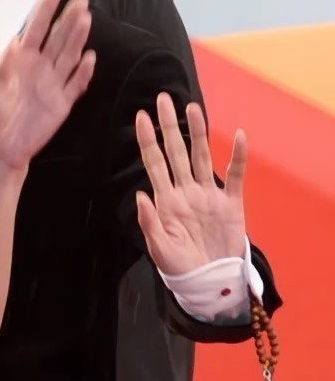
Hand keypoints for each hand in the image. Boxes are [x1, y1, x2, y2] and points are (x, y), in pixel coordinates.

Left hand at [0, 0, 94, 170]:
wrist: (1, 150)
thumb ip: (3, 67)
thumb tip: (14, 42)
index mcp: (21, 61)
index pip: (35, 28)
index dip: (45, 9)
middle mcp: (40, 68)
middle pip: (58, 37)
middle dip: (69, 17)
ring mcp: (53, 84)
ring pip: (70, 55)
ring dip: (78, 37)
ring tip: (86, 18)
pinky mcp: (63, 103)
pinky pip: (77, 84)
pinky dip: (84, 72)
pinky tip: (90, 57)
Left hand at [135, 94, 246, 275]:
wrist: (210, 282)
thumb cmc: (180, 268)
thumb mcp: (159, 248)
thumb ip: (149, 222)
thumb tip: (141, 194)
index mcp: (166, 200)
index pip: (155, 163)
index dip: (148, 140)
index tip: (141, 116)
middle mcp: (186, 191)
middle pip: (177, 151)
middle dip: (169, 126)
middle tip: (163, 99)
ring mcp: (208, 194)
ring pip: (202, 156)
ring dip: (198, 132)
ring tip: (192, 108)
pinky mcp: (230, 203)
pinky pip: (235, 175)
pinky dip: (237, 156)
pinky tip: (239, 136)